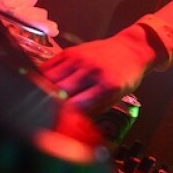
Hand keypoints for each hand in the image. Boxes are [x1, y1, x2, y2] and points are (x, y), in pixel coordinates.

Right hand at [40, 26, 154, 114]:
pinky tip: (43, 85)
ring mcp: (79, 59)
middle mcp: (92, 71)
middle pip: (58, 92)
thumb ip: (94, 110)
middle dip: (51, 105)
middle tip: (48, 112)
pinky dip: (42, 78)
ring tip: (43, 100)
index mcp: (107, 85)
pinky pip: (47, 66)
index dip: (63, 116)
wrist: (131, 49)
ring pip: (49, 79)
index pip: (75, 106)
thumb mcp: (116, 97)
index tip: (57, 122)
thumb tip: (71, 123)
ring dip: (43, 91)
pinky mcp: (69, 51)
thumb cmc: (124, 76)